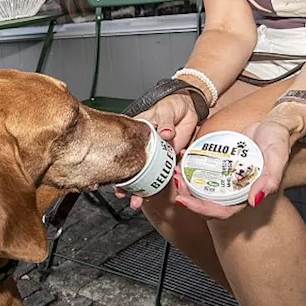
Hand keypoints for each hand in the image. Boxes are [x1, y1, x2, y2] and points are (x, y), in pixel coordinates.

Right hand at [113, 92, 199, 209]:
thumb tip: (164, 132)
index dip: (117, 165)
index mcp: (136, 134)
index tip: (114, 178)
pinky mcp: (170, 158)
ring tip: (137, 201)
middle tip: (124, 194)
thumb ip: (165, 122)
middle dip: (127, 184)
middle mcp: (144, 146)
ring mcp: (157, 154)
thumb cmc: (172, 105)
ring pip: (146, 175)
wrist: (190, 107)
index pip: (122, 150)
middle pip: (132, 167)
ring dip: (141, 189)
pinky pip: (164, 173)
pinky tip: (154, 193)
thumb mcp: (165, 110)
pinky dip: (160, 184)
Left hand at [168, 107, 304, 219]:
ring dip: (187, 182)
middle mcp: (234, 188)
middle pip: (207, 201)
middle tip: (176, 182)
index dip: (201, 209)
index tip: (183, 201)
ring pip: (202, 186)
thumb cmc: (278, 143)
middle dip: (188, 196)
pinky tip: (183, 155)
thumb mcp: (277, 159)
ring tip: (176, 170)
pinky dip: (192, 164)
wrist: (275, 124)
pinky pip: (204, 168)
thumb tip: (254, 201)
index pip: (221, 211)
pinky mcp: (222, 163)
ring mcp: (227, 176)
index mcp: (247, 194)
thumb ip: (269, 180)